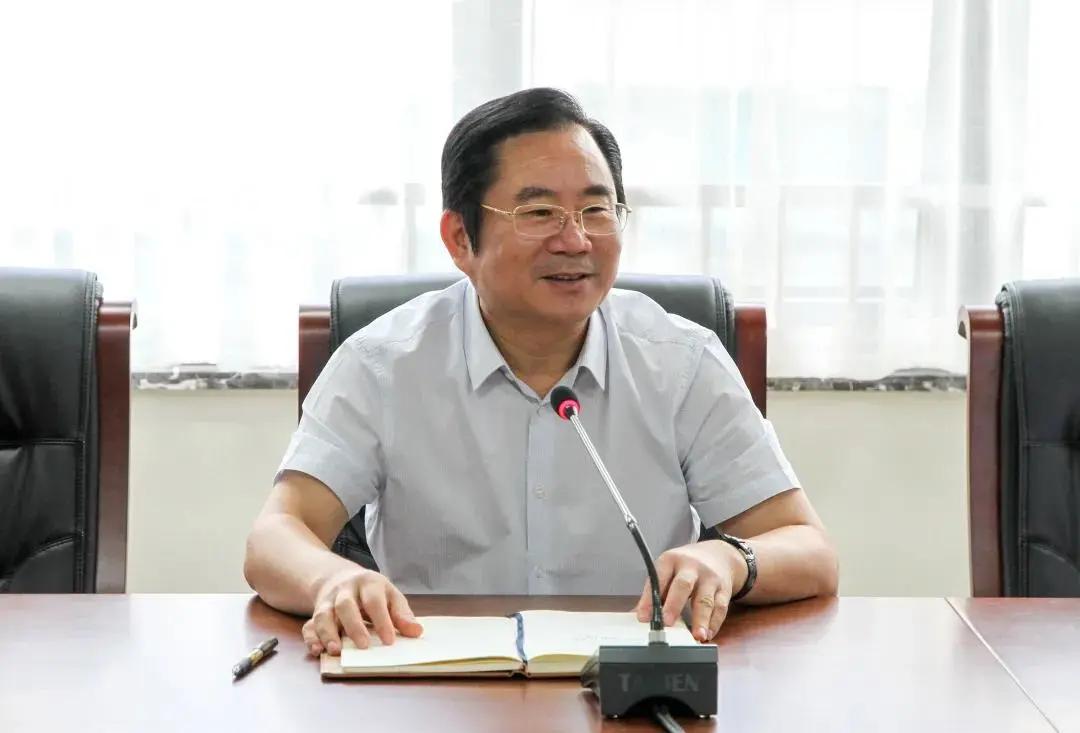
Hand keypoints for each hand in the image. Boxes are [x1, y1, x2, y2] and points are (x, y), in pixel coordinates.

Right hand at [301, 567, 422, 655]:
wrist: (341, 578)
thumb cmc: (372, 592)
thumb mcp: (390, 596)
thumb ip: (402, 614)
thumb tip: (416, 632)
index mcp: (368, 583)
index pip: (374, 601)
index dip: (382, 621)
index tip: (389, 642)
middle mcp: (345, 591)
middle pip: (345, 605)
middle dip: (353, 626)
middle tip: (363, 646)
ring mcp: (328, 602)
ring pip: (323, 615)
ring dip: (327, 634)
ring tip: (336, 651)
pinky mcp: (315, 613)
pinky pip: (309, 625)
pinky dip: (311, 638)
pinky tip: (317, 650)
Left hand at [633, 540, 745, 642]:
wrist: (717, 554)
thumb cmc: (686, 567)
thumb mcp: (668, 570)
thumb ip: (655, 592)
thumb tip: (639, 616)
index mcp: (671, 561)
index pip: (658, 579)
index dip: (649, 598)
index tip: (643, 617)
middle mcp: (691, 567)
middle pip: (683, 585)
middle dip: (674, 605)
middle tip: (667, 623)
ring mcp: (709, 578)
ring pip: (705, 599)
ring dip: (701, 620)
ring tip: (697, 636)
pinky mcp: (724, 589)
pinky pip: (720, 608)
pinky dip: (714, 624)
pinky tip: (707, 634)